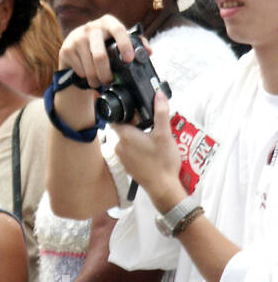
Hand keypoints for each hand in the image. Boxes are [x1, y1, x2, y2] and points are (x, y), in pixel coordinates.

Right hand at [59, 13, 137, 87]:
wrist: (74, 45)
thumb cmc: (103, 43)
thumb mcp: (117, 39)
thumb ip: (135, 43)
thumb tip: (148, 52)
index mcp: (107, 22)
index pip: (118, 30)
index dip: (125, 45)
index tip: (129, 60)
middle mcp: (91, 27)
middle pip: (100, 56)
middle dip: (107, 74)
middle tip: (110, 81)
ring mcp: (76, 37)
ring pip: (89, 67)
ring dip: (96, 79)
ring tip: (100, 82)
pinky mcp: (66, 49)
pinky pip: (80, 70)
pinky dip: (86, 77)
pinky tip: (88, 76)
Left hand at [112, 91, 184, 211]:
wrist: (163, 188)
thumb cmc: (163, 162)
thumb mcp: (165, 134)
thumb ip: (160, 112)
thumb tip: (158, 94)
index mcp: (125, 136)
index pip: (115, 118)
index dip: (124, 112)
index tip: (134, 110)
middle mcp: (119, 146)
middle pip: (122, 128)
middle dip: (135, 125)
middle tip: (149, 125)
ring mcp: (121, 158)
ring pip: (126, 141)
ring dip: (137, 137)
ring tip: (152, 139)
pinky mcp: (127, 166)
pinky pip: (129, 152)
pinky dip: (137, 149)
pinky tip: (150, 151)